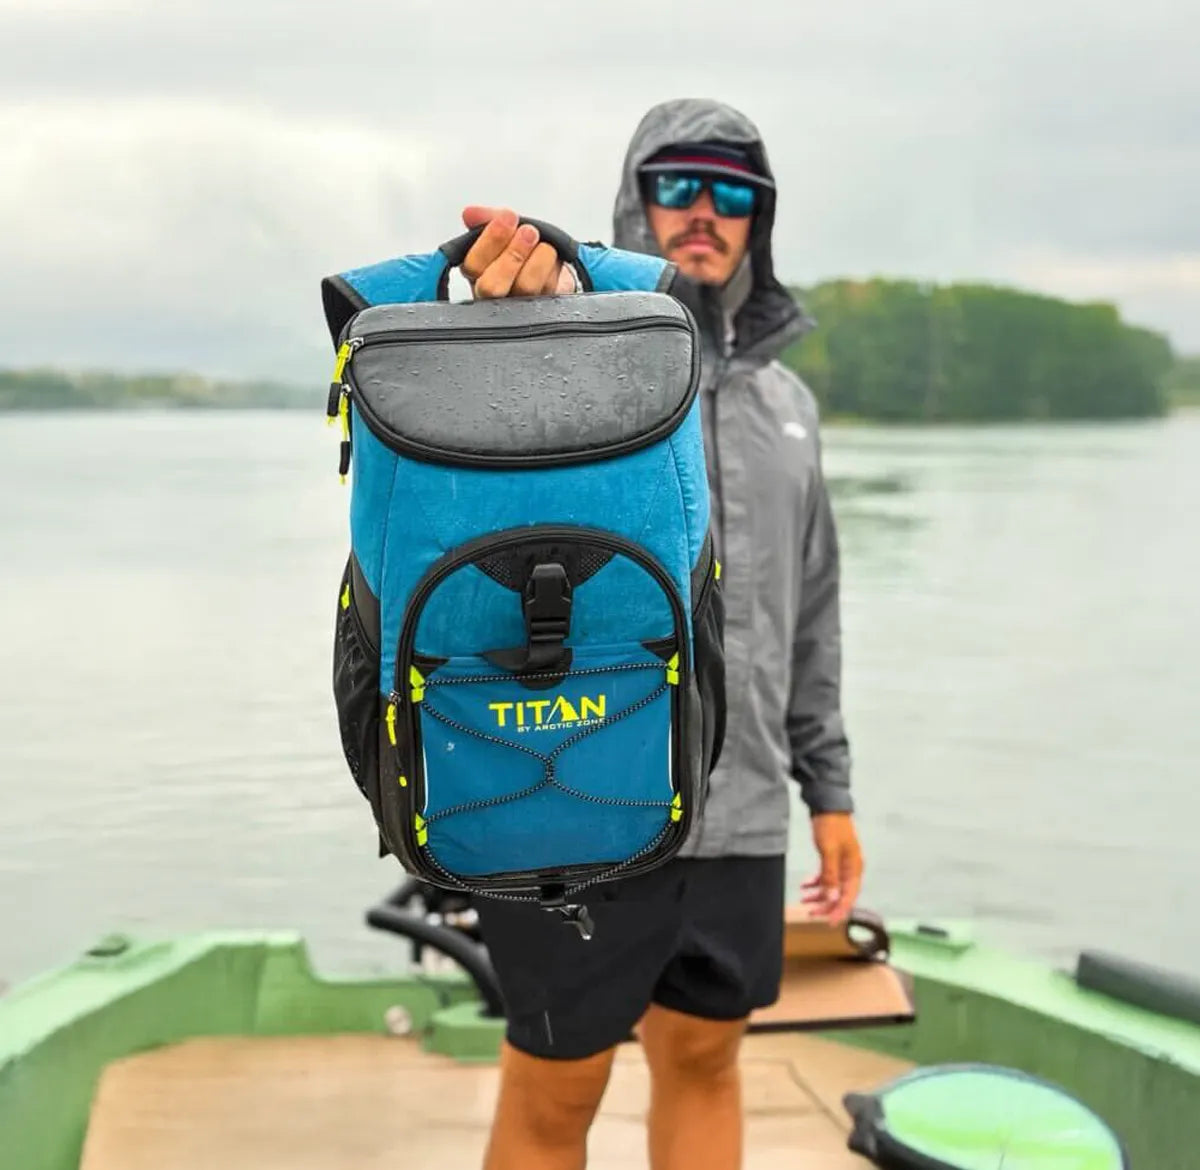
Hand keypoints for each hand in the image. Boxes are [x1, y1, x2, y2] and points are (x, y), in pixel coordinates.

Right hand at [459, 206, 574, 297]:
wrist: (552, 271)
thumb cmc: (522, 253)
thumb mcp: (505, 231)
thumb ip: (486, 219)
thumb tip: (470, 213)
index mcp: (477, 275)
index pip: (473, 264)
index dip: (490, 240)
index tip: (508, 217)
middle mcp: (494, 296)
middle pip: (492, 286)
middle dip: (511, 255)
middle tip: (528, 232)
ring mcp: (520, 306)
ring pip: (525, 287)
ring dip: (538, 260)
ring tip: (545, 245)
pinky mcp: (545, 308)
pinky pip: (550, 289)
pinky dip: (555, 269)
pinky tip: (555, 260)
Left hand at [800, 812, 863, 923]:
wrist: (827, 803)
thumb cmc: (830, 825)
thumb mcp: (829, 851)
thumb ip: (830, 876)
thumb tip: (833, 898)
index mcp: (854, 868)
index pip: (849, 896)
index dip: (839, 910)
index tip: (828, 922)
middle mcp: (851, 867)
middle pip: (840, 893)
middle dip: (826, 905)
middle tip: (811, 913)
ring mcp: (842, 862)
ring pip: (832, 886)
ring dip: (819, 894)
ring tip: (804, 900)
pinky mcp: (833, 857)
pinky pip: (827, 875)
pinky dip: (816, 882)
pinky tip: (805, 885)